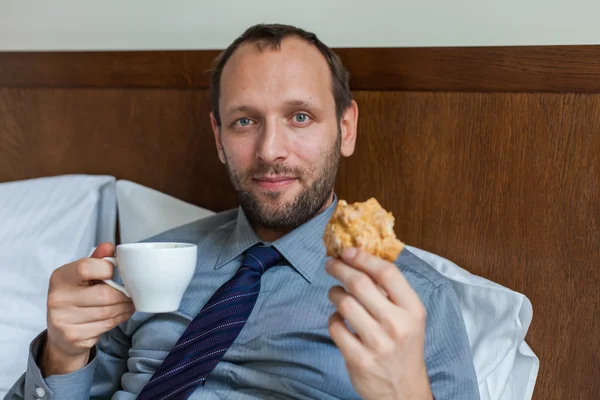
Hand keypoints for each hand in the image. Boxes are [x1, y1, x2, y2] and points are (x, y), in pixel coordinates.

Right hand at [42, 242, 134, 375]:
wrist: (61, 334)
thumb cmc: (76, 298)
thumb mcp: (82, 277)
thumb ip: (96, 260)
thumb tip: (109, 246)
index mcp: (60, 277)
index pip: (86, 267)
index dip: (107, 269)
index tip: (115, 273)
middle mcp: (58, 298)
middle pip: (104, 295)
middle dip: (123, 295)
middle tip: (131, 294)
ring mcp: (64, 320)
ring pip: (108, 312)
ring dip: (124, 307)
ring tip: (129, 303)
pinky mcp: (74, 336)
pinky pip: (106, 326)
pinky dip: (119, 319)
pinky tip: (120, 314)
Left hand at [325, 248, 432, 399]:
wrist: (404, 392)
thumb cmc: (404, 347)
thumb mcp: (409, 318)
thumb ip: (391, 292)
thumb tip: (361, 260)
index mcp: (412, 310)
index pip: (387, 273)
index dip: (364, 258)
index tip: (347, 251)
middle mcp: (397, 325)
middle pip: (360, 284)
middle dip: (340, 269)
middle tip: (331, 264)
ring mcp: (377, 343)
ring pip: (344, 303)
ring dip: (334, 293)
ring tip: (335, 293)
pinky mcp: (358, 359)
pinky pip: (335, 327)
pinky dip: (333, 319)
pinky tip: (339, 320)